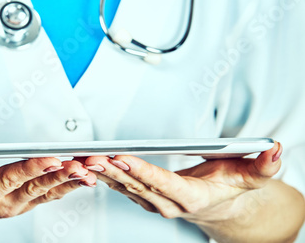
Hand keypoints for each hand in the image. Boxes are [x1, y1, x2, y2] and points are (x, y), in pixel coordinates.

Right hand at [0, 158, 96, 229]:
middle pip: (38, 187)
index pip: (11, 180)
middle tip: (85, 163)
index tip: (53, 158)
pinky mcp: (26, 202)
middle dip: (63, 174)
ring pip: (49, 192)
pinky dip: (69, 183)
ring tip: (93, 168)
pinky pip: (51, 194)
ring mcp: (18, 205)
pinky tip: (84, 174)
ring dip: (72, 179)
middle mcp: (5, 204)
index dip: (33, 169)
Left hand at [84, 142, 281, 222]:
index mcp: (190, 197)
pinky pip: (118, 184)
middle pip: (135, 184)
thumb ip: (263, 165)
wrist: (219, 206)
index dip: (143, 171)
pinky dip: (102, 173)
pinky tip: (87, 163)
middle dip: (111, 169)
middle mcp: (167, 202)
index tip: (124, 158)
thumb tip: (273, 148)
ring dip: (100, 172)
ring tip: (82, 158)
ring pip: (122, 185)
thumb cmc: (230, 187)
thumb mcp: (252, 176)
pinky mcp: (142, 195)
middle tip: (92, 156)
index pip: (163, 183)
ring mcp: (152, 201)